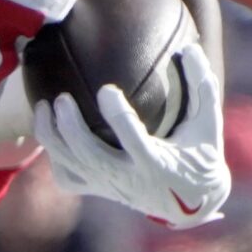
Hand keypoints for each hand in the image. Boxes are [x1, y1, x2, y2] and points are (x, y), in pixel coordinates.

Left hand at [33, 44, 229, 228]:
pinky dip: (54, 156)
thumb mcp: (207, 124)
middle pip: (88, 154)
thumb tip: (188, 48)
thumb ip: (201, 87)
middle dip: (70, 126)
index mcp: (157, 162)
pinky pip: (66, 177)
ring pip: (69, 164)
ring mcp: (108, 186)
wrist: (190, 203)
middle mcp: (127, 177)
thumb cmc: (200, 155)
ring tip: (43, 107)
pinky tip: (51, 132)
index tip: (106, 89)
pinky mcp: (97, 191)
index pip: (132, 138)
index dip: (116, 113)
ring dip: (52, 136)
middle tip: (61, 98)